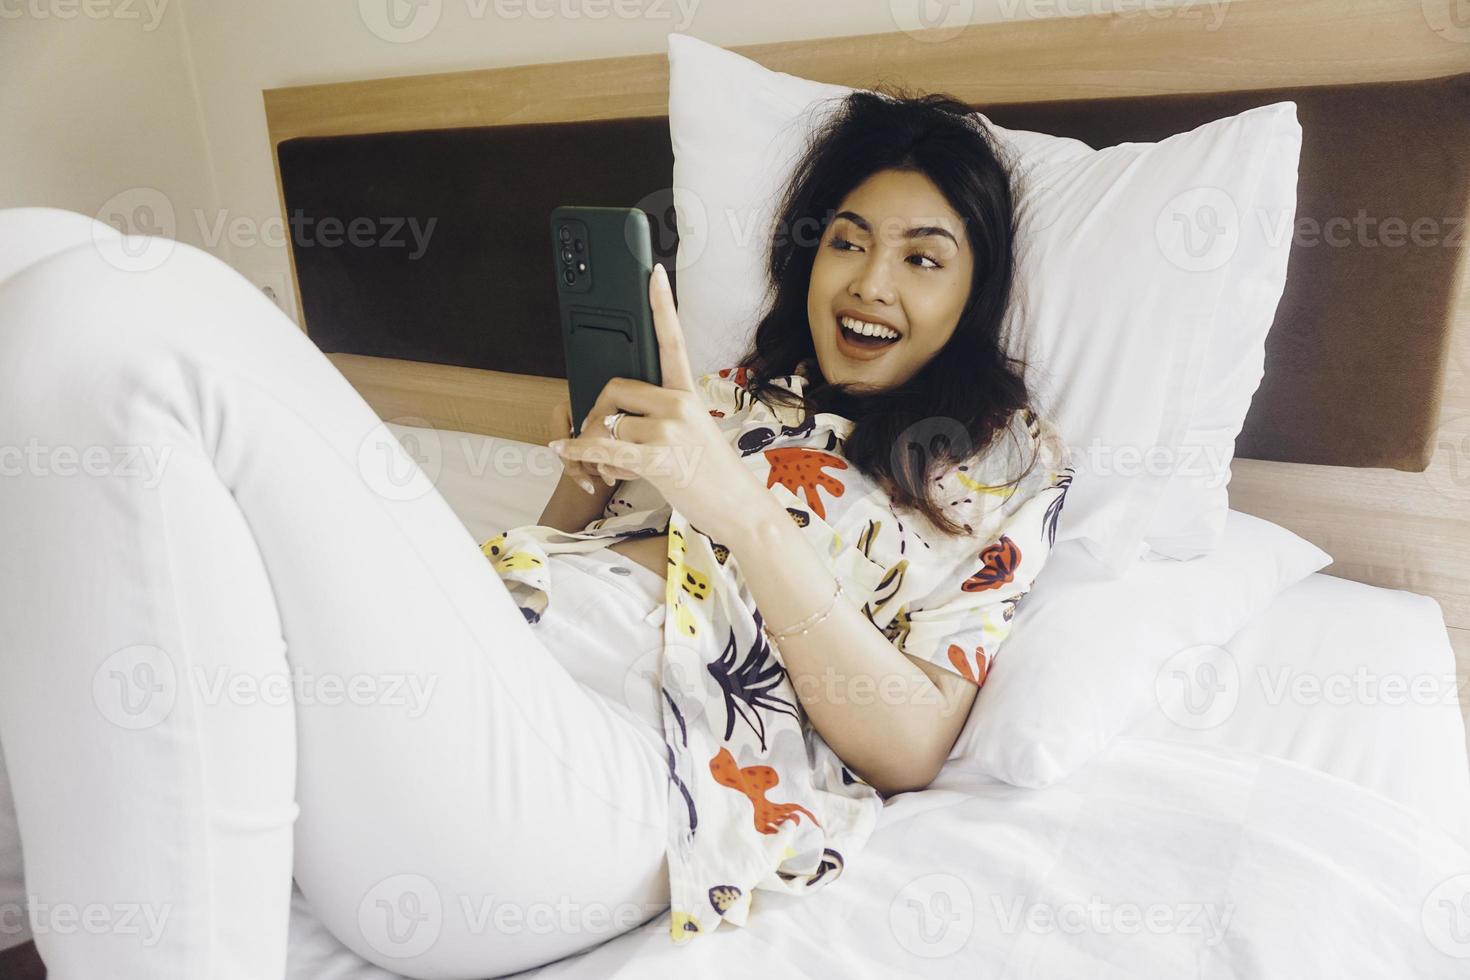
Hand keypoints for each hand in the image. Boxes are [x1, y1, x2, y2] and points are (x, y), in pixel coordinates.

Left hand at [549, 263, 767, 540]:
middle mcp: (679, 404)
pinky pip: (603, 446)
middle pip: (615, 387)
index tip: (653, 273)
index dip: (661, 304)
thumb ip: (660, 416)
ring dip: (595, 447)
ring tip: (611, 466)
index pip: (673, 340)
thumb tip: (615, 421)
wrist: (740, 507)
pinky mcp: (658, 458)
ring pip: (606, 423)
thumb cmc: (713, 474)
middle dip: (596, 412)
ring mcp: (670, 430)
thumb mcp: (693, 433)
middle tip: (598, 434)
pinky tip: (563, 450)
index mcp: (688, 392)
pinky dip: (578, 451)